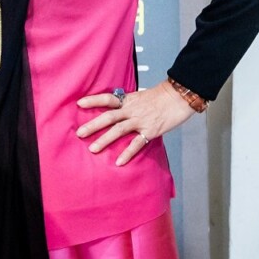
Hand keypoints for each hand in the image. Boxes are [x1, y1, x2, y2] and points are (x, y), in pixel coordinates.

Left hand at [76, 80, 197, 165]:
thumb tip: (116, 110)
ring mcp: (141, 120)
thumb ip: (128, 104)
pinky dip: (127, 153)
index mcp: (128, 100)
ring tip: (93, 149)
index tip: (79, 104)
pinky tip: (119, 162)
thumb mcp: (140, 97)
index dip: (93, 100)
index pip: (107, 98)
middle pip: (109, 117)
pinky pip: (137, 143)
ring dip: (105, 140)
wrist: (180, 96)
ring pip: (119, 130)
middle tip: (79, 133)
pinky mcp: (151, 131)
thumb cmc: (161, 97)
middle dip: (93, 125)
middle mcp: (132, 110)